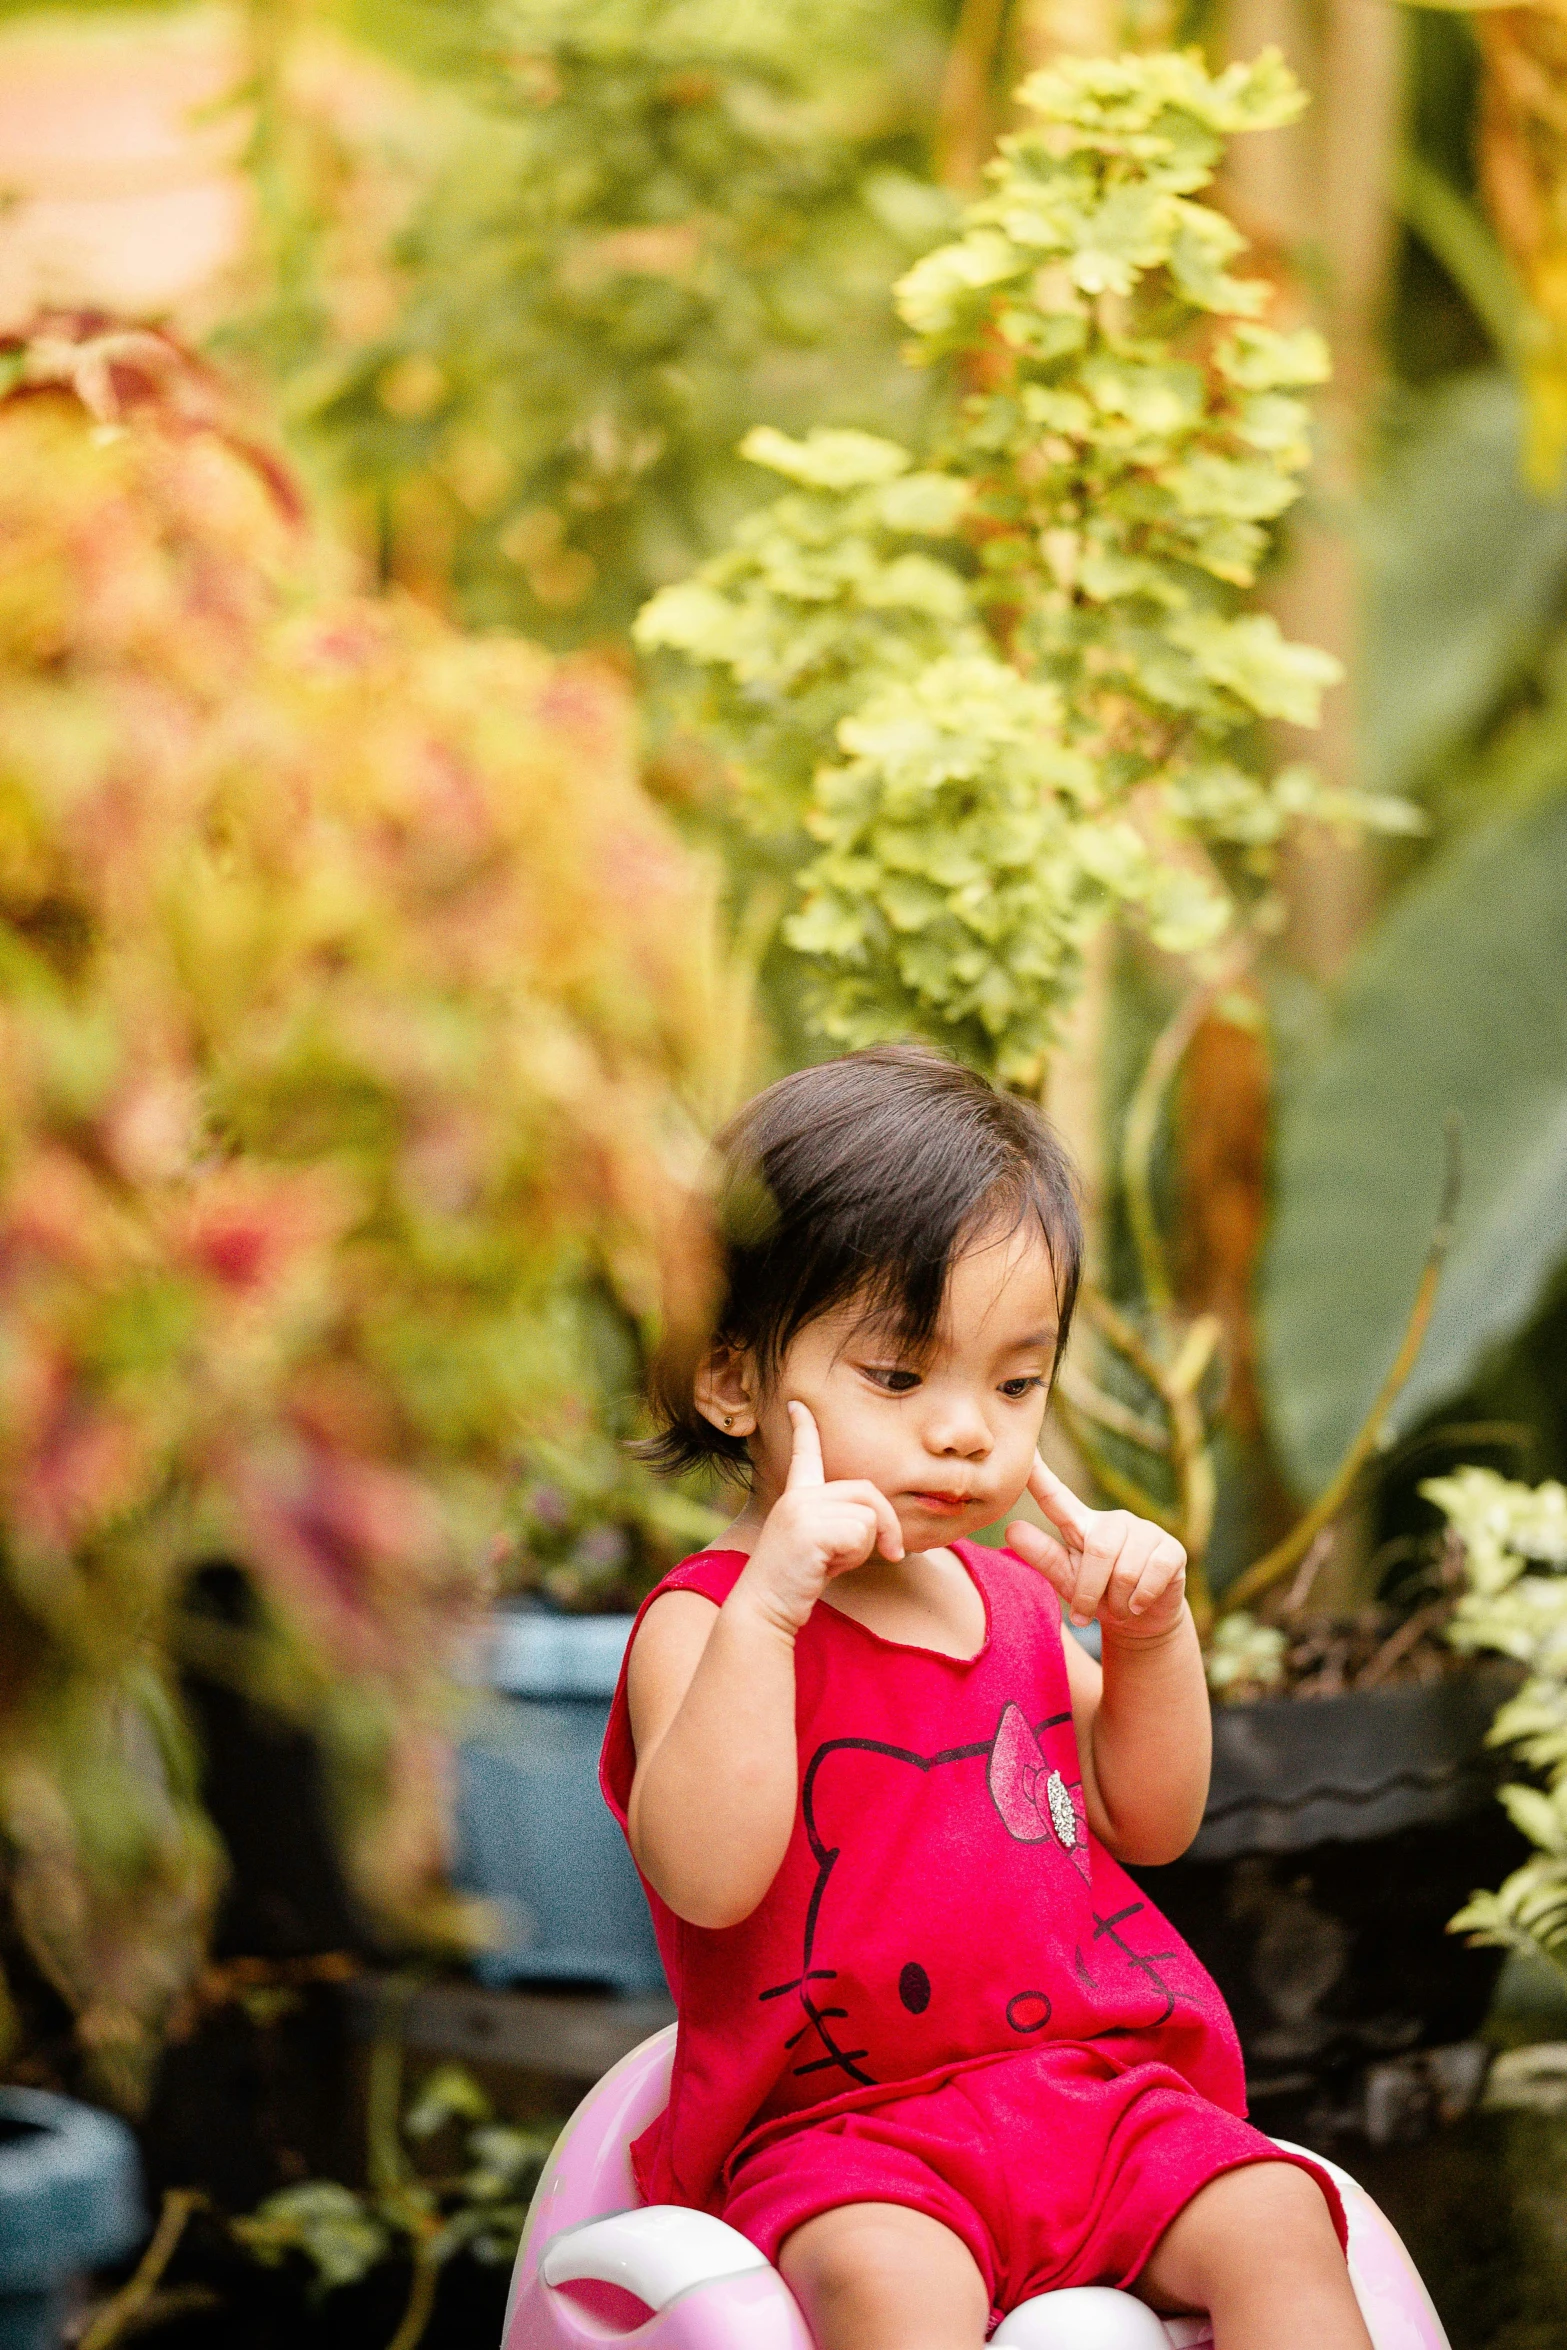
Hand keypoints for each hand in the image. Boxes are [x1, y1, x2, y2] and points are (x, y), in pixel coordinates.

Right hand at [740, 1402, 903, 1637]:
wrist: (764, 1608)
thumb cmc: (797, 1583)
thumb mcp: (821, 1545)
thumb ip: (842, 1524)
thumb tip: (883, 1524)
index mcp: (796, 1497)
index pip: (804, 1454)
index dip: (803, 1428)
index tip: (797, 1404)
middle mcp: (798, 1496)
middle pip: (868, 1492)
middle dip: (887, 1526)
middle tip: (891, 1555)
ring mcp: (801, 1509)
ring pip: (869, 1517)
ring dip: (864, 1548)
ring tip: (832, 1563)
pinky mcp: (809, 1528)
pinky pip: (861, 1534)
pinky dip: (855, 1557)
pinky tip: (826, 1568)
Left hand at [1006, 1455, 1186, 1640]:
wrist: (1141, 1622)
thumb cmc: (1098, 1596)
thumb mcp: (1065, 1578)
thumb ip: (1042, 1555)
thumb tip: (1010, 1529)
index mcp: (1082, 1525)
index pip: (1057, 1497)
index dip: (1040, 1476)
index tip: (1025, 1451)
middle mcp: (1115, 1521)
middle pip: (1099, 1552)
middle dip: (1089, 1591)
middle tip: (1085, 1614)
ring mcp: (1146, 1532)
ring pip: (1126, 1570)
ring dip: (1117, 1601)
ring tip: (1117, 1607)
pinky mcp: (1171, 1550)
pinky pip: (1152, 1575)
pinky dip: (1140, 1599)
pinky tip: (1138, 1604)